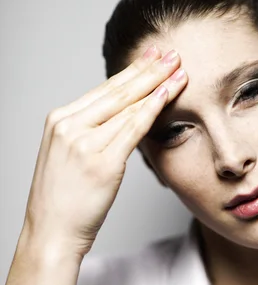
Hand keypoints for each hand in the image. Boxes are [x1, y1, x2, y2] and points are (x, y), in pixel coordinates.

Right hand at [22, 45, 186, 261]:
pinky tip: (167, 93)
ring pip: (128, 106)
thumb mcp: (69, 156)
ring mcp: (84, 143)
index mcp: (60, 120)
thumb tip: (122, 116)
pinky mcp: (102, 162)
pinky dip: (153, 109)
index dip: (132, 71)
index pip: (104, 90)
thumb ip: (91, 132)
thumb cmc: (63, 198)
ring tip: (178, 68)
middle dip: (148, 69)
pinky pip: (133, 129)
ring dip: (157, 84)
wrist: (52, 231)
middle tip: (171, 52)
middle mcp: (70, 125)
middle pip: (117, 91)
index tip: (152, 57)